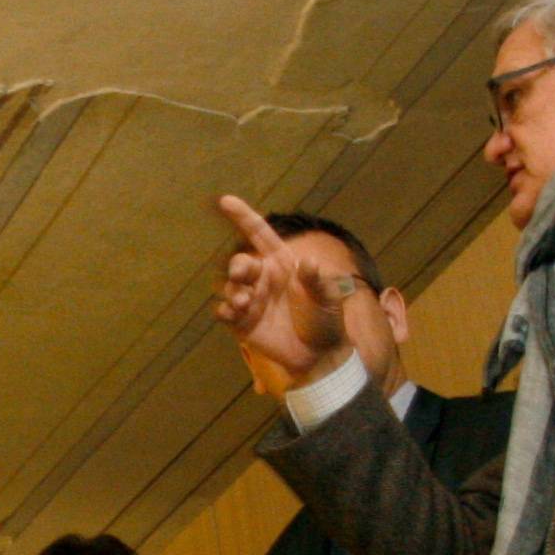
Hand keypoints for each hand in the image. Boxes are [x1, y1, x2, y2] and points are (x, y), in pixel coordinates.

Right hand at [213, 194, 355, 398]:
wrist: (321, 355)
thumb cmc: (327, 320)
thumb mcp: (329, 298)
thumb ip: (318, 280)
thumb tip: (308, 262)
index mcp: (282, 264)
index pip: (259, 235)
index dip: (243, 216)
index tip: (225, 200)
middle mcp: (264, 278)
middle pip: (241, 263)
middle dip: (239, 265)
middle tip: (243, 272)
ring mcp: (251, 300)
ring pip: (230, 287)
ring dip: (233, 291)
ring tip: (244, 302)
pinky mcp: (243, 323)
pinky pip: (225, 313)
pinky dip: (225, 310)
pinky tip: (232, 313)